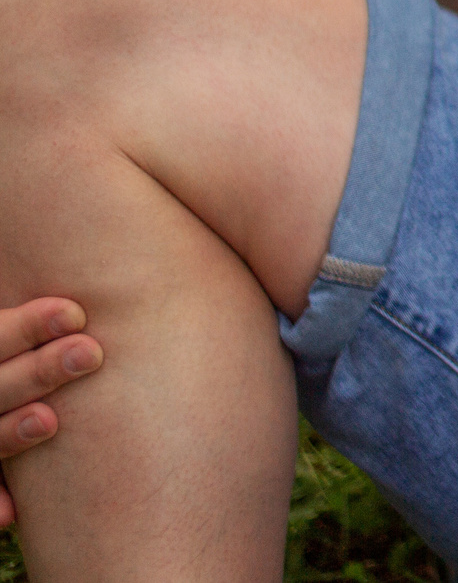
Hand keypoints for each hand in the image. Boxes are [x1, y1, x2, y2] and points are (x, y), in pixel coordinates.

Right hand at [0, 297, 102, 526]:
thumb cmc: (43, 344)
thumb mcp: (33, 322)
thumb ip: (64, 321)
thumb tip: (125, 264)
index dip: (25, 325)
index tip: (77, 312)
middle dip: (33, 369)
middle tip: (91, 352)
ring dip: (9, 431)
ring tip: (50, 420)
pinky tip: (11, 514)